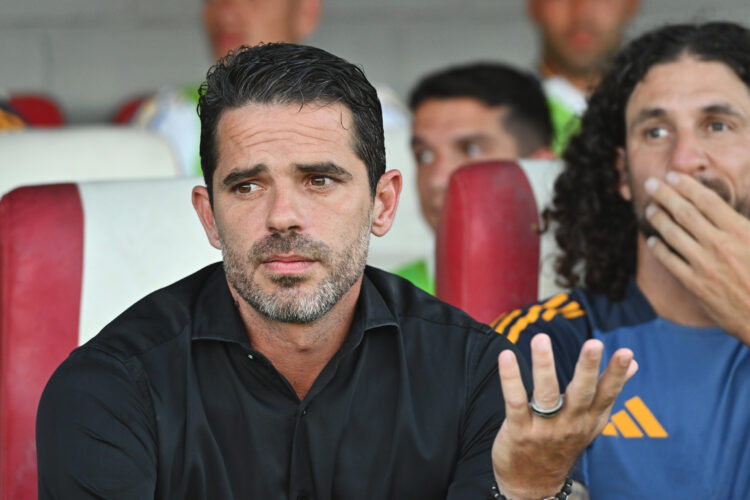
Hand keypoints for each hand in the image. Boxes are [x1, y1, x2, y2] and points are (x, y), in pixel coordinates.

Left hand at [492, 334, 636, 499]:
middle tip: (594, 344)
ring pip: (546, 394)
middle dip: (588, 368)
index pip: (606, 394)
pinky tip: (506, 357)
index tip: (627, 353)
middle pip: (582, 393)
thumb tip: (634, 365)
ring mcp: (545, 429)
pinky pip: (515, 402)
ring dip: (544, 365)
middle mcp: (570, 424)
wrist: (533, 487)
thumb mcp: (591, 422)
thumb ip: (609, 392)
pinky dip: (510, 379)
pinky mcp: (519, 431)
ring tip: (541, 339)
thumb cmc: (562, 443)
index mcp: (589, 419)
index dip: (617, 375)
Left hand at [644, 171, 749, 343]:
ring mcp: (705, 266)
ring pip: (673, 234)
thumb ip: (743, 223)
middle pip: (685, 213)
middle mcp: (720, 245)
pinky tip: (653, 240)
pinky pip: (669, 261)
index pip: (707, 201)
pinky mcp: (695, 285)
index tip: (673, 176)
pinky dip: (659, 248)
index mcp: (741, 231)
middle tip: (651, 184)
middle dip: (665, 195)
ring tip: (650, 209)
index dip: (687, 186)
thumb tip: (725, 209)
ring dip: (658, 218)